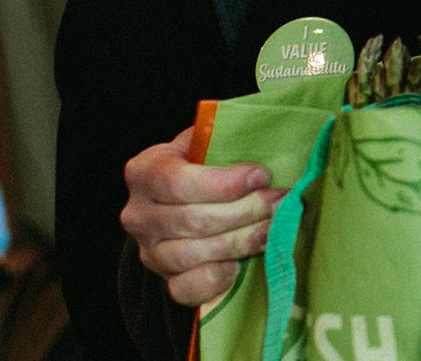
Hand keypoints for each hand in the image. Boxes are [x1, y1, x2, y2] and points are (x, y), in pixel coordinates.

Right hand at [121, 127, 283, 305]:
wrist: (182, 206)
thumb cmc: (202, 168)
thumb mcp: (204, 143)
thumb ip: (223, 137)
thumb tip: (265, 131)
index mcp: (144, 171)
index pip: (179, 181)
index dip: (225, 183)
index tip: (262, 175)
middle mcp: (138, 214)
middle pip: (193, 219)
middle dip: (246, 210)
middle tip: (282, 201)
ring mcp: (149, 251)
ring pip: (193, 254)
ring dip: (241, 241)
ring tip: (273, 228)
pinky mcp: (164, 280)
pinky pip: (186, 288)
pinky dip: (217, 277)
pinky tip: (241, 263)